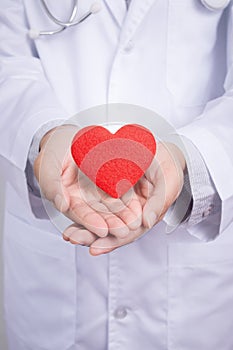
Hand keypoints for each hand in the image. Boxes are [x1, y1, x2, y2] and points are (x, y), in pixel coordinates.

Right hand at [34, 125, 141, 237]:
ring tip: (135, 222)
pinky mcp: (111, 179)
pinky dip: (130, 199)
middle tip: (124, 231)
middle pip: (100, 214)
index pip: (80, 214)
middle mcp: (86, 199)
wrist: (67, 136)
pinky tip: (139, 206)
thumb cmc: (52, 151)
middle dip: (112, 224)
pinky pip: (122, 190)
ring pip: (113, 205)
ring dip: (124, 215)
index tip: (102, 230)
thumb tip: (62, 205)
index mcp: (69, 199)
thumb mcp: (46, 167)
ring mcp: (99, 190)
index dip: (91, 222)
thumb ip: (51, 186)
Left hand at [63, 142, 185, 254]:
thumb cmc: (170, 168)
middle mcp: (129, 214)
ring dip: (83, 227)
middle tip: (72, 239)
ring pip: (101, 218)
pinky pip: (97, 201)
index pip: (127, 234)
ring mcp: (119, 203)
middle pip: (110, 230)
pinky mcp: (111, 190)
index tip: (94, 249)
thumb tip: (147, 223)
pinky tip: (68, 210)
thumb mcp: (168, 183)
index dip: (112, 242)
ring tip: (67, 234)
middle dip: (90, 237)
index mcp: (144, 217)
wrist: (163, 152)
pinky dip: (84, 208)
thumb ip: (158, 202)